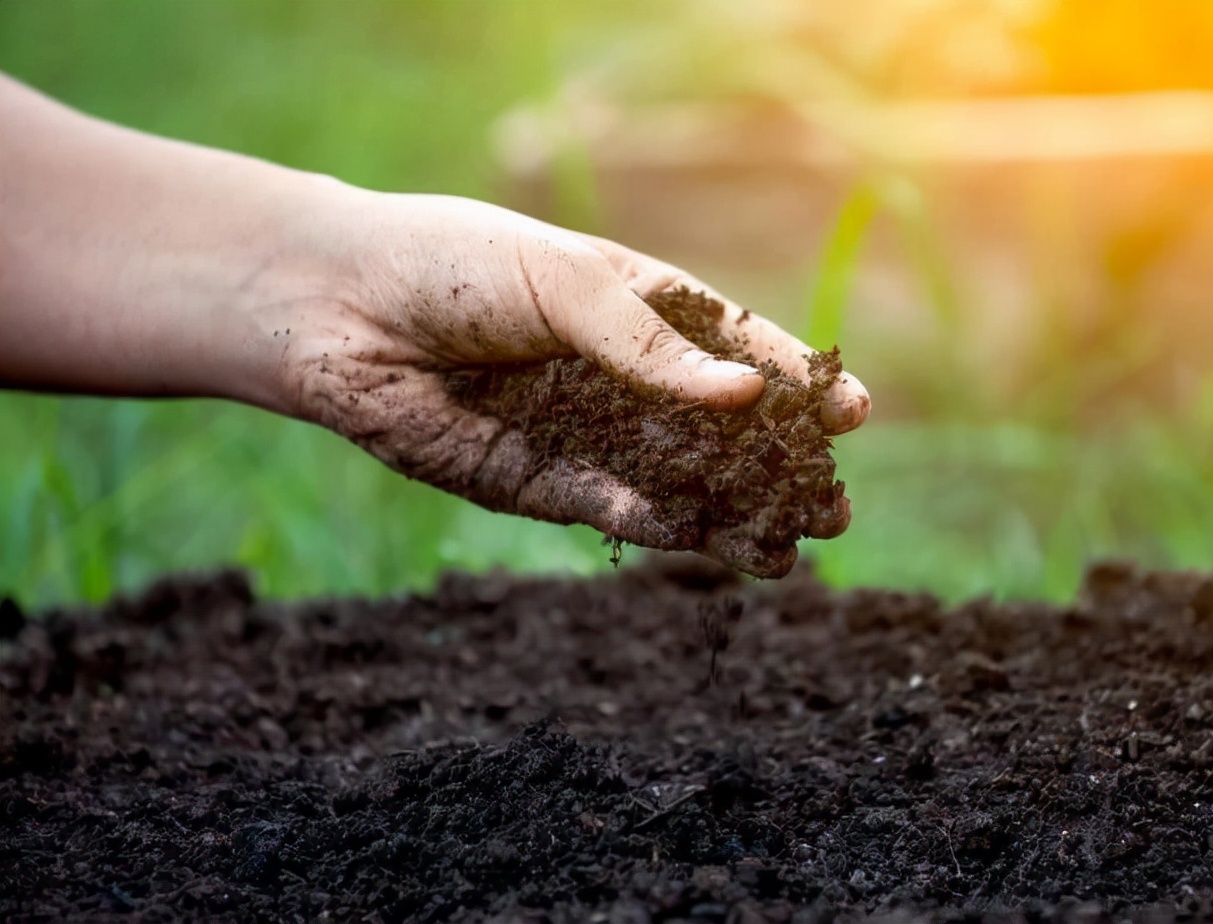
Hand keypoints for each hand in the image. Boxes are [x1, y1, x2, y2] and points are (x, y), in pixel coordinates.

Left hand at [281, 191, 870, 575]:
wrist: (341, 310)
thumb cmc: (456, 265)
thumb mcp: (567, 285)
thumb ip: (650, 346)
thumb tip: (746, 393)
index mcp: (639, 306)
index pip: (736, 348)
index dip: (795, 381)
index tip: (854, 412)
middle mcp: (622, 376)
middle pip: (719, 430)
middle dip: (778, 468)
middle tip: (834, 505)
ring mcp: (585, 432)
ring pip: (677, 482)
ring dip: (733, 514)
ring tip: (792, 547)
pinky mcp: (538, 481)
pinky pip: (611, 507)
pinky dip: (659, 525)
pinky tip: (707, 541)